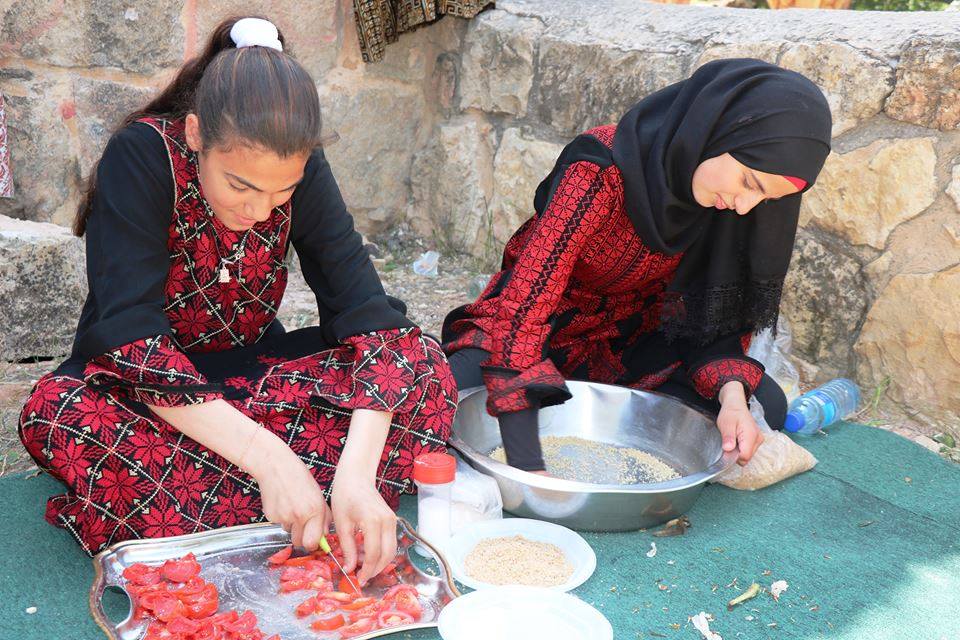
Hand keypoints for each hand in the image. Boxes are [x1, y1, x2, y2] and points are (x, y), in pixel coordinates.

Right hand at [247, 431, 330, 549]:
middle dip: (302, 537)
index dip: (314, 543)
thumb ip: (324, 515)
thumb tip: (325, 533)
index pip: (313, 542)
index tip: (315, 539)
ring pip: (289, 532)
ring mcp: (284, 517)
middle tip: (303, 525)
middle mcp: (300, 516)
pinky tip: (283, 502)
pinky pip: (279, 524)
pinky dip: (282, 517)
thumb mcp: (318, 494)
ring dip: (292, 525)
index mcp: (315, 509)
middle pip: (300, 543)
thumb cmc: (298, 476)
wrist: (274, 466)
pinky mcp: (271, 516)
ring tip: (292, 506)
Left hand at [330, 468, 396, 585]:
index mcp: (373, 521)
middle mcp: (387, 521)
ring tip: (365, 568)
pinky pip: (390, 541)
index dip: (367, 570)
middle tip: (363, 578)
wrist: (356, 478)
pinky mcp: (392, 519)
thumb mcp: (342, 524)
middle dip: (376, 570)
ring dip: (380, 562)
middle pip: (387, 555)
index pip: (374, 554)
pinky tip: (368, 555)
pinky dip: (382, 552)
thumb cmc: (344, 497)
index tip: (358, 580)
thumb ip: (347, 548)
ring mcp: (392, 520)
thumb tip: (350, 568)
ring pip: (392, 550)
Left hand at [717, 381, 764, 465]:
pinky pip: (748, 451)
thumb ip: (728, 437)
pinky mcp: (757, 441)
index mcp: (751, 435)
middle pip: (747, 457)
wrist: (736, 405)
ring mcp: (759, 440)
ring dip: (738, 451)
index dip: (733, 456)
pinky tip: (737, 439)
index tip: (726, 448)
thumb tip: (728, 449)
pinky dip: (741, 448)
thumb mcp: (725, 424)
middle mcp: (758, 439)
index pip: (745, 456)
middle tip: (728, 441)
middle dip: (735, 454)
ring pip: (747, 455)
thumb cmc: (731, 413)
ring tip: (733, 439)